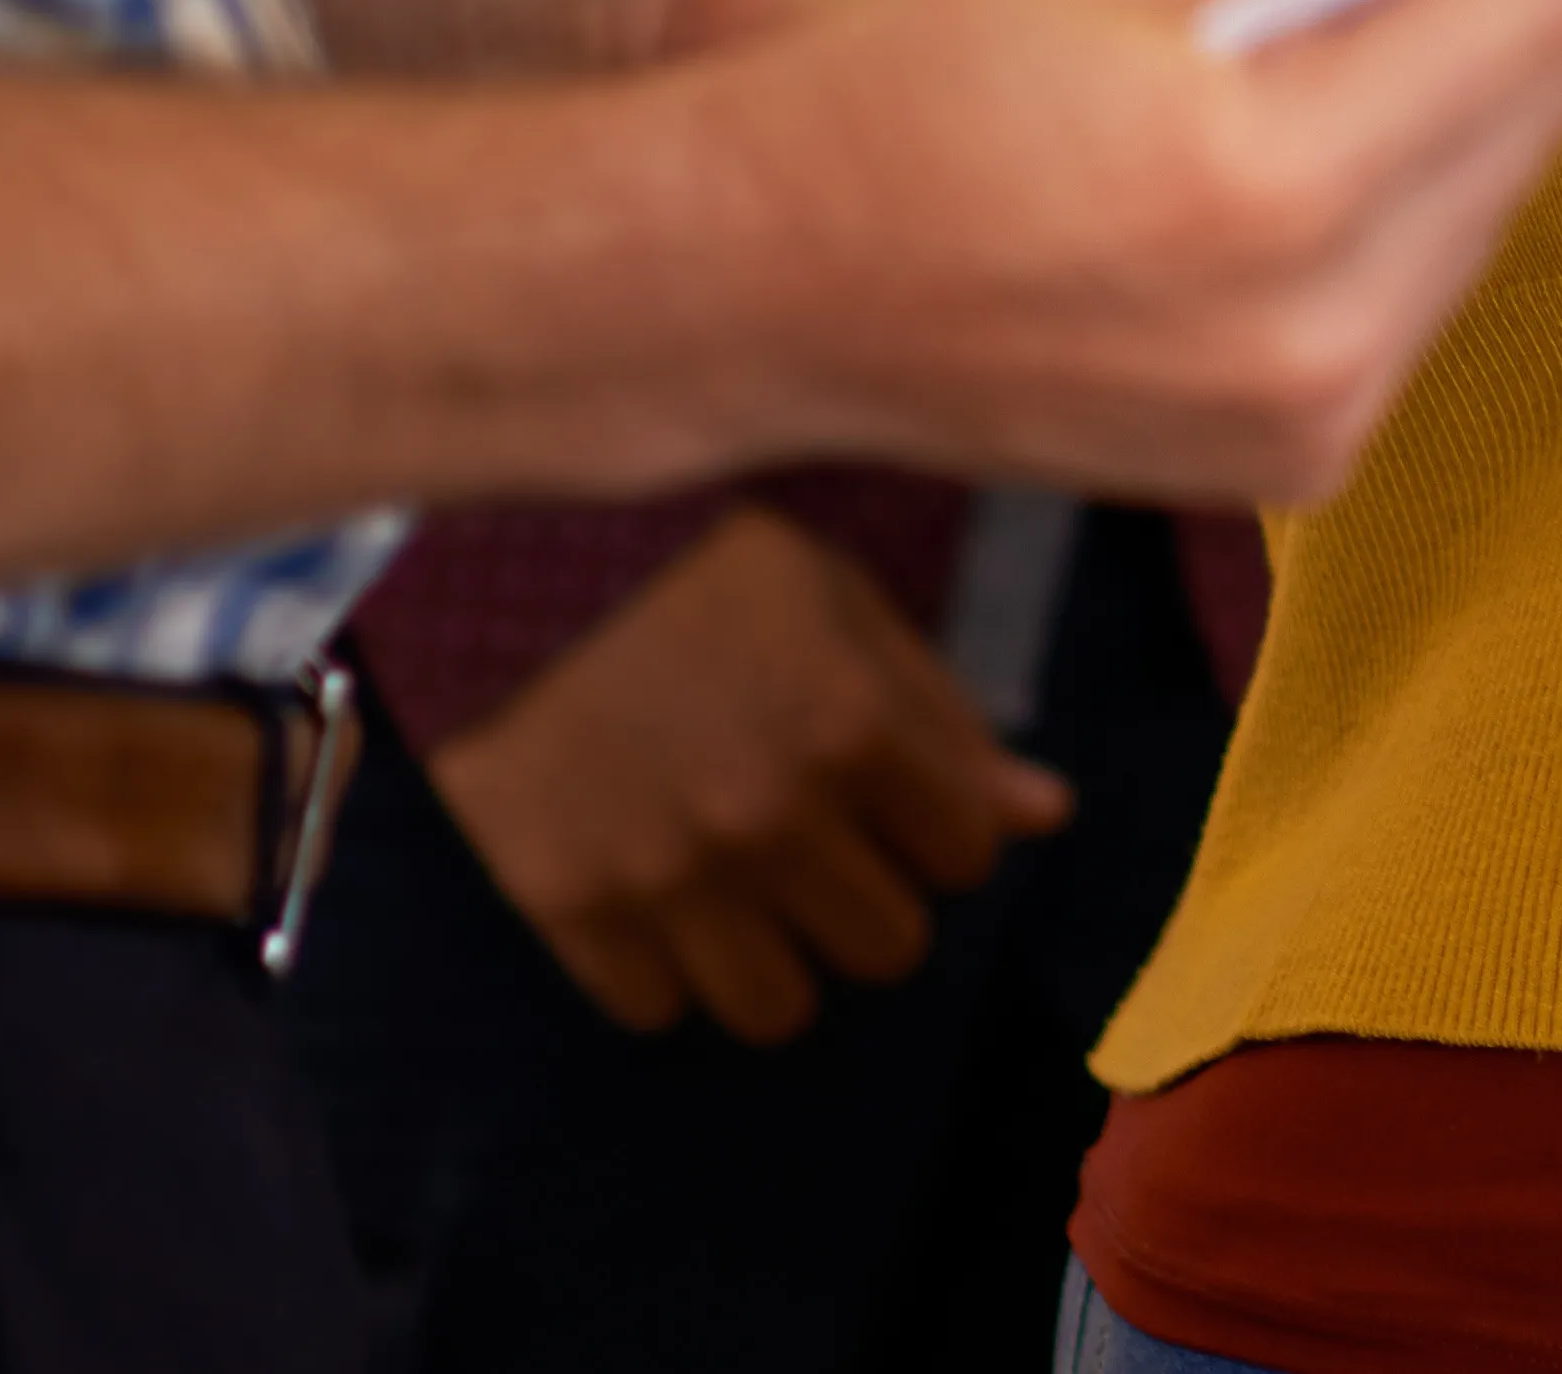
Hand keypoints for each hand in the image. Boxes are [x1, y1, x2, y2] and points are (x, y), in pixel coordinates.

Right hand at [431, 503, 1064, 1045]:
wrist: (510, 552)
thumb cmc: (698, 558)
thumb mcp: (837, 599)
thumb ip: (940, 715)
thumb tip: (1051, 814)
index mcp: (852, 724)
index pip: (965, 855)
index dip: (940, 826)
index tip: (897, 797)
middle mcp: (771, 816)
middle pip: (886, 947)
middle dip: (871, 894)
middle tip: (823, 840)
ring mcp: (667, 873)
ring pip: (779, 1009)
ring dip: (779, 954)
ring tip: (748, 885)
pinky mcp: (569, 907)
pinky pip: (656, 1010)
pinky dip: (668, 967)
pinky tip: (659, 889)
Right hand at [706, 0, 1561, 513]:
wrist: (757, 292)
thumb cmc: (909, 88)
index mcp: (1268, 187)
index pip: (1530, 4)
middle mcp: (1317, 333)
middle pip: (1541, 105)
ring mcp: (1312, 422)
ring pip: (1499, 191)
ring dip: (1545, 55)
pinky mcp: (1297, 458)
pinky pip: (1432, 270)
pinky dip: (1461, 155)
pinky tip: (1474, 56)